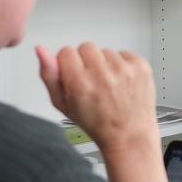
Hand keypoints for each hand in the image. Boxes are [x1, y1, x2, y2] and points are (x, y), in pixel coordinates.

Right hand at [36, 43, 159, 155]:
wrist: (128, 134)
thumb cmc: (96, 123)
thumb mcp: (62, 104)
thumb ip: (49, 75)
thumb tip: (41, 50)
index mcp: (80, 83)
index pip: (66, 51)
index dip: (68, 65)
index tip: (75, 78)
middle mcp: (103, 74)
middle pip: (85, 47)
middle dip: (86, 62)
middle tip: (93, 83)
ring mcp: (124, 69)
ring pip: (105, 51)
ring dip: (105, 64)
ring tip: (108, 86)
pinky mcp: (141, 66)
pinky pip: (124, 53)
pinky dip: (122, 65)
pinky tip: (121, 82)